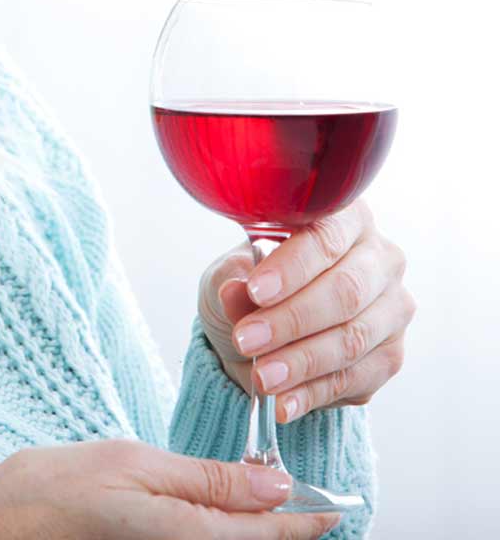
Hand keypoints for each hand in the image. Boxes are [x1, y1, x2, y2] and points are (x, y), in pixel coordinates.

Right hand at [0, 439, 341, 538]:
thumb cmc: (53, 490)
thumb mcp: (134, 464)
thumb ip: (207, 479)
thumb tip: (275, 485)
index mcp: (190, 536)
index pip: (275, 534)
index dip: (313, 518)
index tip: (340, 504)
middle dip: (286, 526)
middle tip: (307, 499)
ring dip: (252, 527)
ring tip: (265, 498)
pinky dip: (223, 529)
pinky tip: (220, 510)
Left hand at [198, 197, 415, 421]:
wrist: (264, 328)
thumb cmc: (251, 285)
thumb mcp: (229, 275)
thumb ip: (233, 280)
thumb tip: (235, 290)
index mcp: (345, 219)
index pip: (325, 237)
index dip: (292, 266)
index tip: (256, 291)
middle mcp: (380, 259)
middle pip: (345, 292)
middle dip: (291, 321)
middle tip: (247, 340)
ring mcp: (393, 309)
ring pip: (353, 339)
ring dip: (301, 362)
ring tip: (261, 378)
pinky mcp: (391, 355)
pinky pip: (356, 378)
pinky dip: (313, 393)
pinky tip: (282, 404)